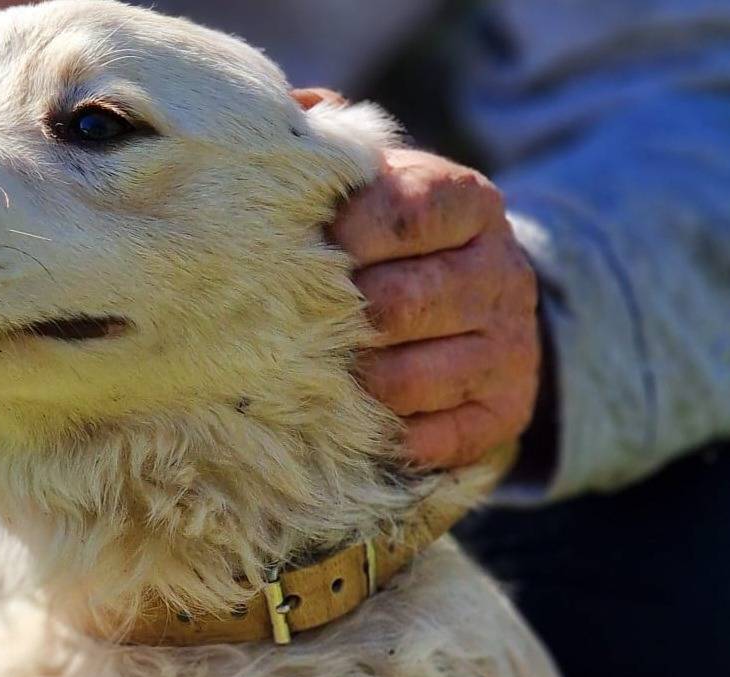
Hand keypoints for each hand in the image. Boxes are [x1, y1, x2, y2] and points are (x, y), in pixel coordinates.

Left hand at [296, 91, 540, 467]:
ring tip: (318, 374)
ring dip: (353, 382)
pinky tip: (357, 419)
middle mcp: (502, 273)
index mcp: (470, 202)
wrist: (475, 313)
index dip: (344, 237)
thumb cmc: (390, 241)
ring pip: (411, 379)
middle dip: (338, 320)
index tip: (305, 250)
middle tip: (293, 327)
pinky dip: (386, 434)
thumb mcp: (373, 183)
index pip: (406, 212)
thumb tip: (290, 115)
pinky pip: (436, 438)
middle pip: (399, 305)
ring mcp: (509, 346)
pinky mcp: (504, 411)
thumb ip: (332, 147)